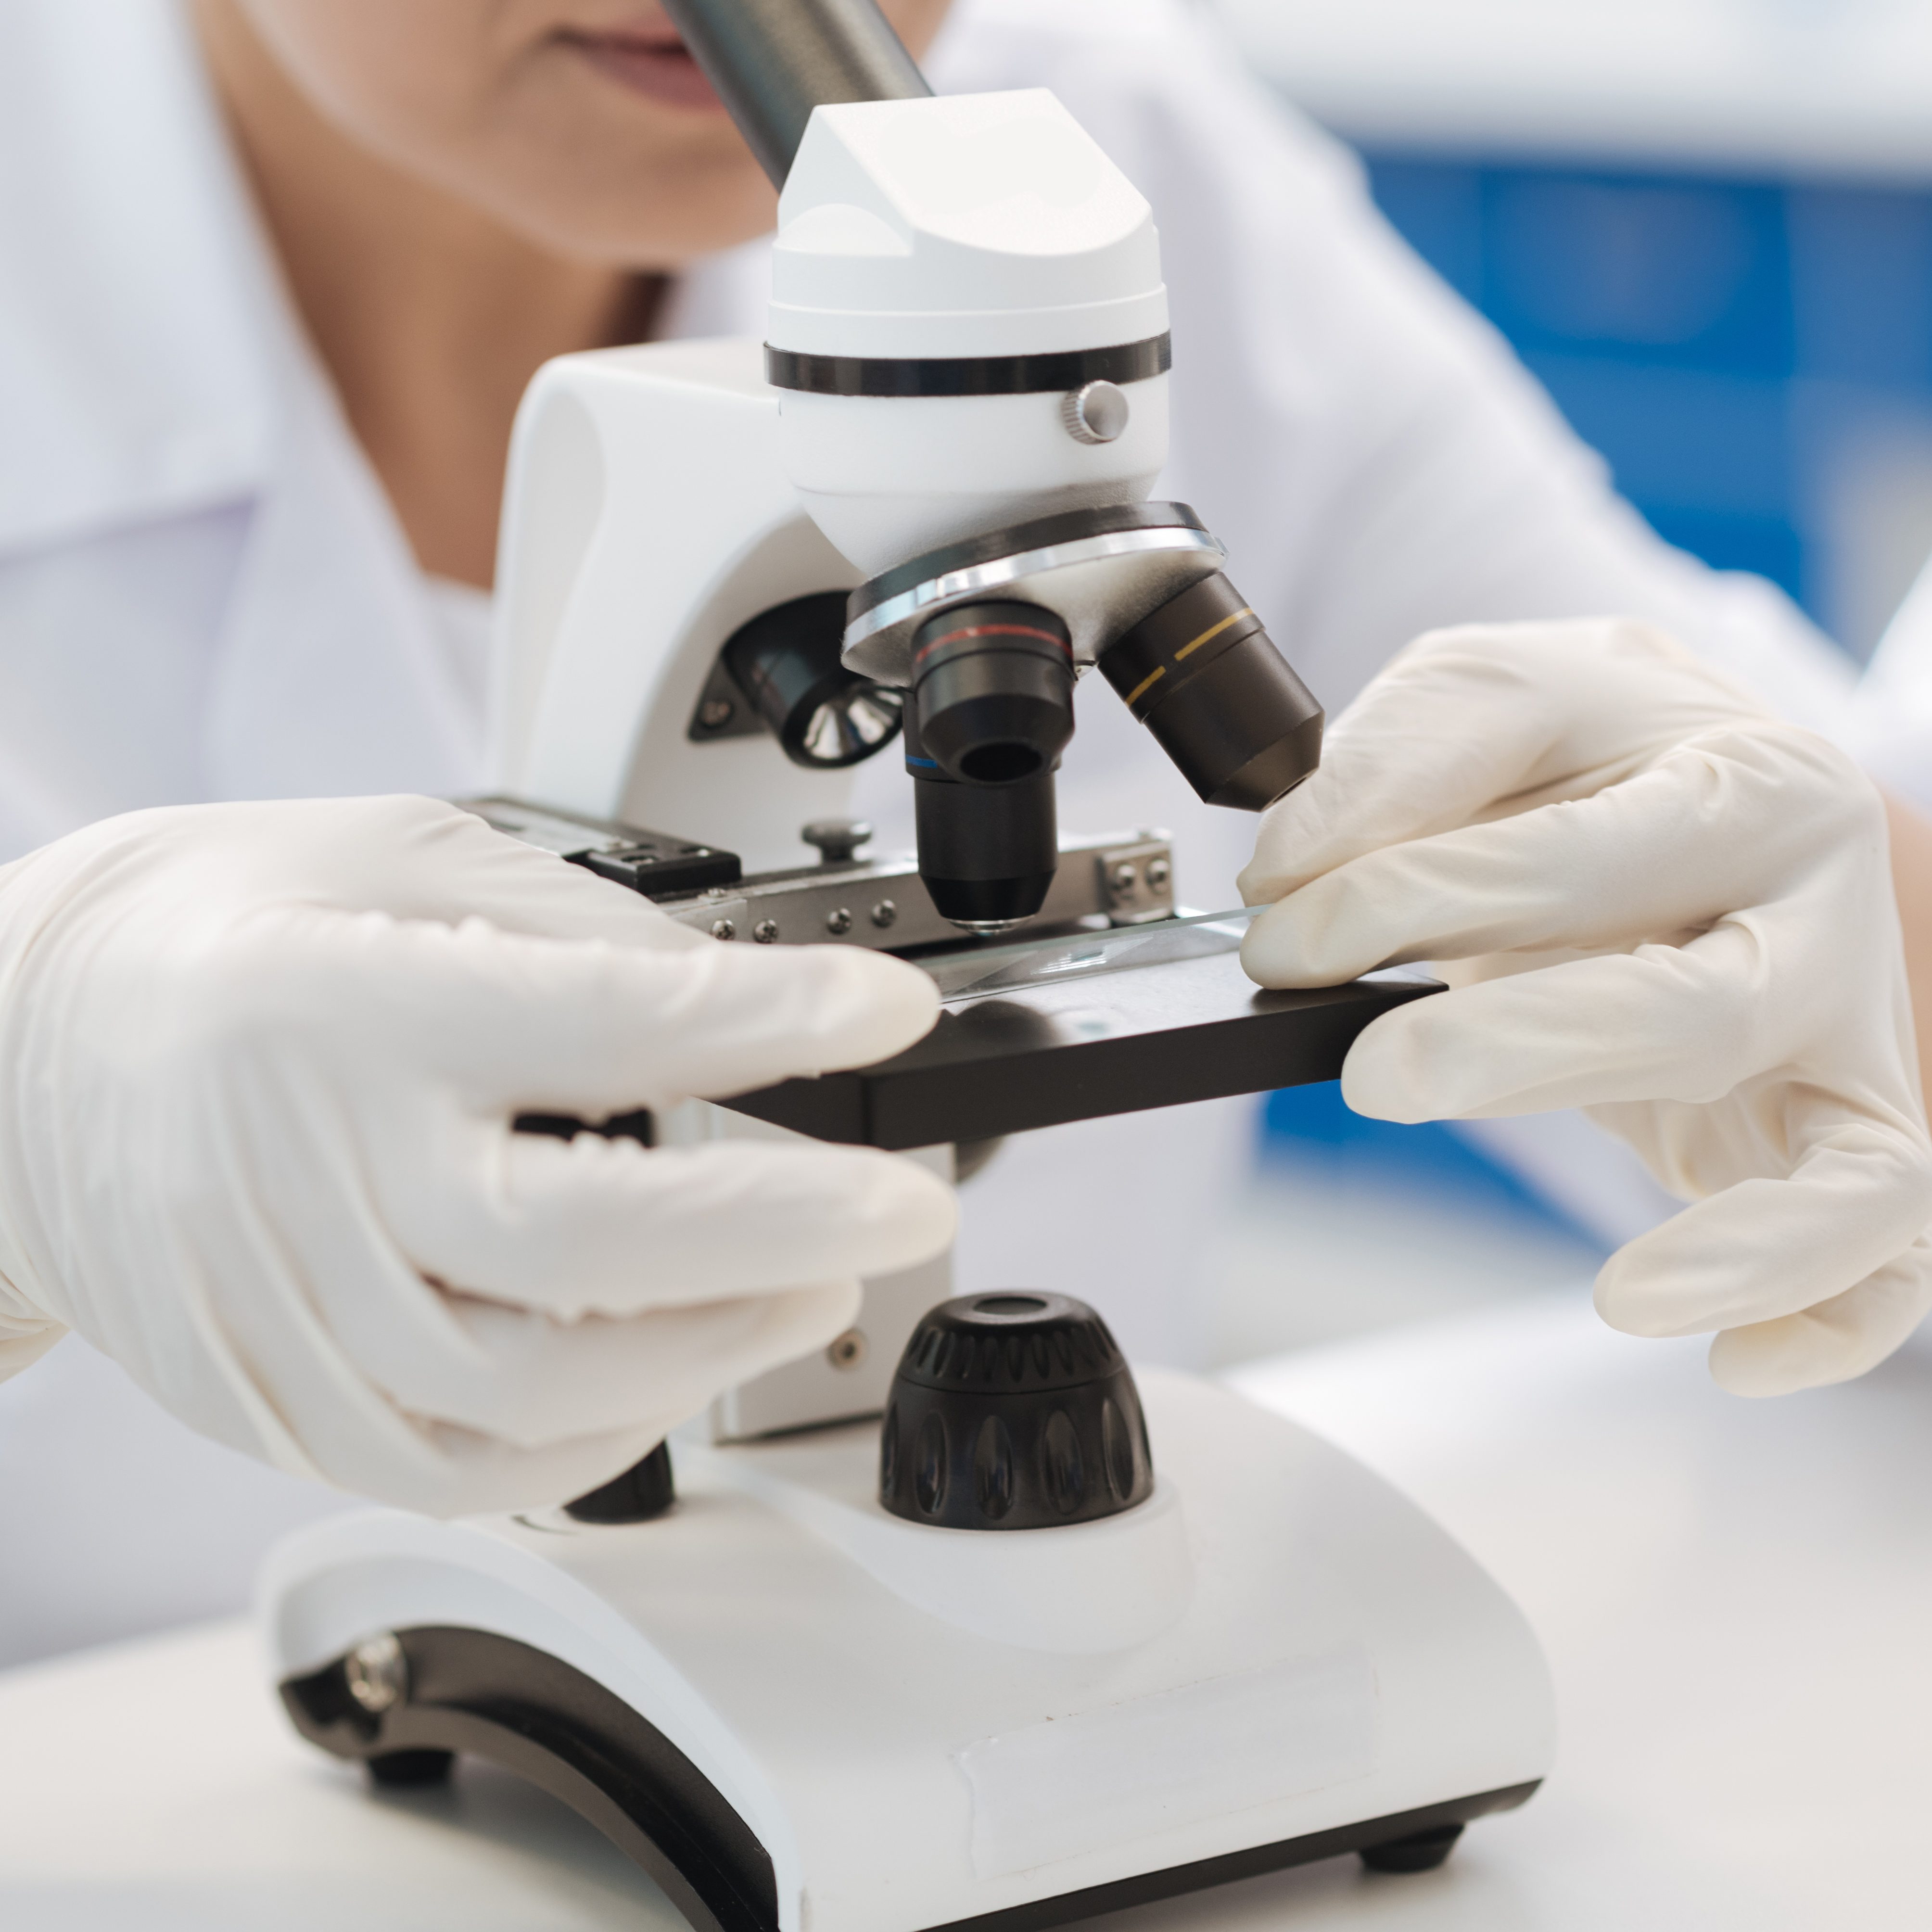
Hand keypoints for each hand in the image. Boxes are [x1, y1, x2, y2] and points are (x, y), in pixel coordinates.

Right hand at [0, 796, 953, 1512]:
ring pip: (536, 1386)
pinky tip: (677, 1368)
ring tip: (814, 1282)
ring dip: (712, 1345)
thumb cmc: (229, 936)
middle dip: (781, 1229)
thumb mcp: (405, 852)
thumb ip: (583, 928)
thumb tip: (746, 999)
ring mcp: (293, 1310)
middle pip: (582, 1242)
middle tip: (903, 1201)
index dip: (774, 1018)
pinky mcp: (281, 1402)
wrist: (27, 1052)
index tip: (888, 1009)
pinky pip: (466, 1469)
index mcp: (353, 1007)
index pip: (604, 1023)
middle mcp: (318, 1173)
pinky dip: (603, 1437)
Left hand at [1238, 619, 1931, 1394]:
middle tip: (1378, 1075)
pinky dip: (1826, 1319)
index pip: (1581, 856)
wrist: (1701, 792)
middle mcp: (1824, 916)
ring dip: (1747, 1244)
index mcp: (1744, 783)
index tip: (1282, 933)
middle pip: (1706, 1010)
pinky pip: (1886, 1259)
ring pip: (1856, 1167)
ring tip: (1626, 1297)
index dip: (1411, 896)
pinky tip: (1731, 1359)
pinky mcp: (1843, 1140)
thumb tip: (1292, 870)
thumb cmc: (1596, 758)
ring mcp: (1848, 1044)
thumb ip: (1393, 762)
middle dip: (1529, 1049)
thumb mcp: (1492, 699)